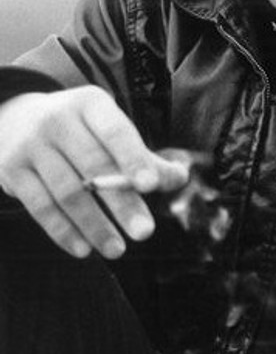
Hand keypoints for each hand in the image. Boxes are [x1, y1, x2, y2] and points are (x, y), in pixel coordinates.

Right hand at [0, 86, 187, 257]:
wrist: (13, 118)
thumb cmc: (77, 129)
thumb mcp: (107, 128)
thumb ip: (143, 155)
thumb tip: (179, 178)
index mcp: (90, 104)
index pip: (115, 131)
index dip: (134, 157)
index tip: (152, 185)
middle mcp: (58, 120)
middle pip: (95, 166)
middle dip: (122, 202)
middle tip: (145, 232)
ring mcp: (31, 145)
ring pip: (67, 192)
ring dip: (94, 225)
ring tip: (117, 249)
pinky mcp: (12, 170)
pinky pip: (40, 206)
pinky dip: (63, 231)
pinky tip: (83, 249)